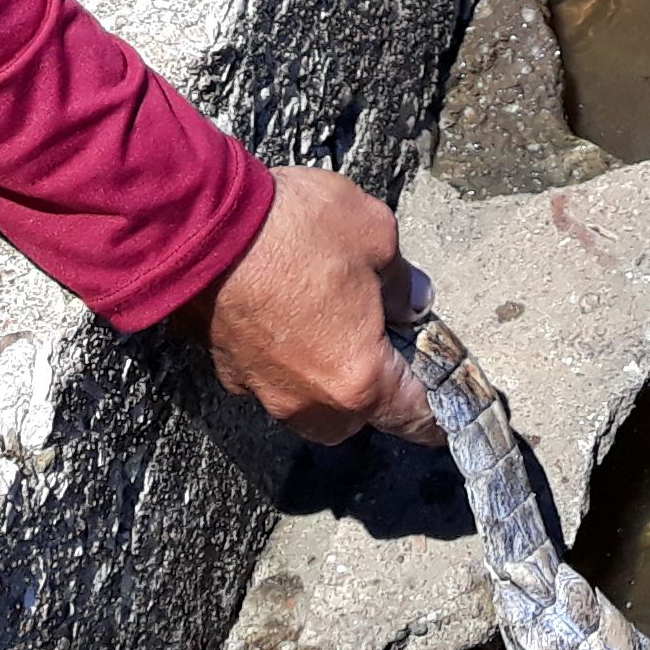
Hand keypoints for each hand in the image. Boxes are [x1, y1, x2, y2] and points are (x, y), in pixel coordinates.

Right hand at [200, 167, 439, 446]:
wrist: (200, 228)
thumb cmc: (295, 231)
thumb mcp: (375, 235)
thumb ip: (402, 279)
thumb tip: (414, 303)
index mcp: (359, 379)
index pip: (413, 417)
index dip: (438, 412)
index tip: (449, 407)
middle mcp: (310, 401)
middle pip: (357, 421)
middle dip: (375, 395)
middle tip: (387, 346)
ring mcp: (264, 391)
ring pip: (310, 408)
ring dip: (328, 382)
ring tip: (335, 328)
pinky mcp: (229, 371)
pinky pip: (272, 379)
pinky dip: (288, 360)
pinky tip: (289, 317)